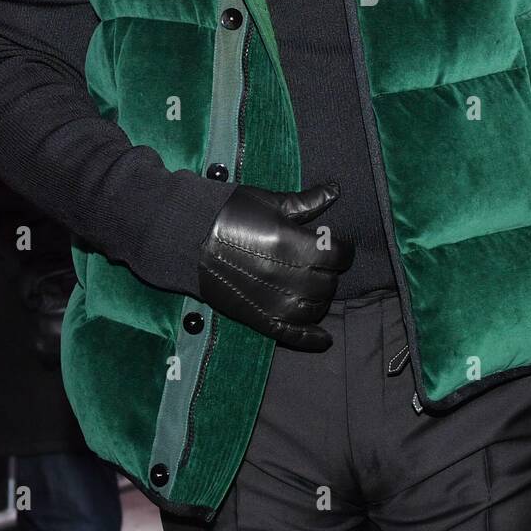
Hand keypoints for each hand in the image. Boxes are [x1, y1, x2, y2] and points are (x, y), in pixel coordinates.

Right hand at [197, 181, 352, 350]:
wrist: (188, 237)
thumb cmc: (229, 212)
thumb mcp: (269, 201)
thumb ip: (306, 202)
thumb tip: (335, 191)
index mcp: (295, 244)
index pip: (338, 254)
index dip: (342, 249)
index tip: (337, 245)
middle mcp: (290, 277)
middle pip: (328, 283)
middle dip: (329, 272)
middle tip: (319, 262)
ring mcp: (275, 302)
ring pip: (315, 309)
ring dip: (320, 299)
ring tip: (313, 287)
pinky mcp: (258, 318)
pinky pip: (292, 334)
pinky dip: (311, 339)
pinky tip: (325, 340)